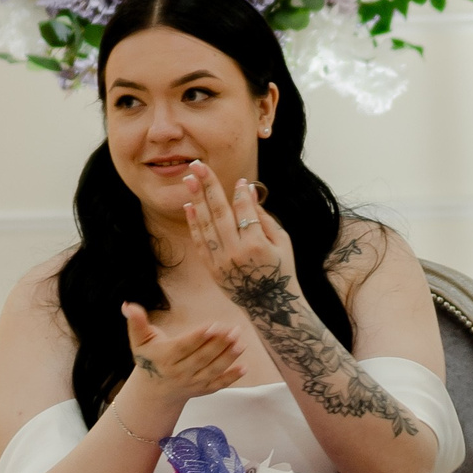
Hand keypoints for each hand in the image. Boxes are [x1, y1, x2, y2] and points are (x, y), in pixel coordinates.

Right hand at [120, 304, 245, 404]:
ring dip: (228, 358)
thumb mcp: (140, 341)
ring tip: (241, 343)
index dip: (199, 337)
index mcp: (164, 358)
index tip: (213, 326)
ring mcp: (191, 383)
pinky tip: (244, 367)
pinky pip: (218, 385)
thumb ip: (136, 323)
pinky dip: (231, 378)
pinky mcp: (202, 390)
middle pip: (201, 358)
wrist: (153, 391)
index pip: (184, 347)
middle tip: (235, 330)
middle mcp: (178, 372)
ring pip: (212, 370)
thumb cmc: (149, 359)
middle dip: (219, 344)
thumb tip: (127, 305)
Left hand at [184, 163, 297, 296]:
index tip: (240, 180)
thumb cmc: (282, 271)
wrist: (271, 307)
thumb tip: (249, 192)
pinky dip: (194, 223)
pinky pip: (200, 242)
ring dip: (197, 199)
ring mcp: (221, 262)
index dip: (241, 193)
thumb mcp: (282, 242)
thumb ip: (265, 218)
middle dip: (209, 186)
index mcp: (256, 245)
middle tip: (198, 165)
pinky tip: (190, 205)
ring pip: (206, 225)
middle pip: (220, 212)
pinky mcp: (212, 269)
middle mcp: (235, 252)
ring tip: (189, 178)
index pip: (245, 211)